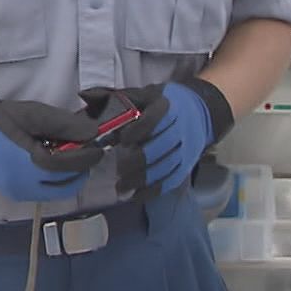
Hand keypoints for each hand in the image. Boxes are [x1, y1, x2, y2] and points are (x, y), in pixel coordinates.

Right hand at [0, 92, 103, 201]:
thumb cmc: (0, 122)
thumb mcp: (33, 114)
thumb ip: (63, 123)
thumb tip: (92, 132)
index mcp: (30, 163)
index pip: (70, 165)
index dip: (88, 156)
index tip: (100, 146)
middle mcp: (27, 184)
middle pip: (68, 183)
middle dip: (80, 168)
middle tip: (82, 149)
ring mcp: (22, 192)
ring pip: (59, 191)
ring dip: (69, 175)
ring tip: (65, 154)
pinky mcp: (18, 195)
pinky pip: (46, 192)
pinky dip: (56, 180)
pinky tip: (51, 162)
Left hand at [112, 78, 233, 199]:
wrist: (199, 109)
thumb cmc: (164, 102)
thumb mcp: (146, 94)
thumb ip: (122, 102)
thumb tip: (91, 108)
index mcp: (168, 105)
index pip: (155, 118)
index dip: (139, 130)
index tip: (123, 140)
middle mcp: (181, 127)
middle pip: (162, 145)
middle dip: (139, 160)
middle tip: (118, 170)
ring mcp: (187, 148)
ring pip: (167, 166)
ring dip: (143, 179)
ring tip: (121, 187)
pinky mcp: (187, 164)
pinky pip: (172, 180)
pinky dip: (153, 190)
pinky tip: (136, 196)